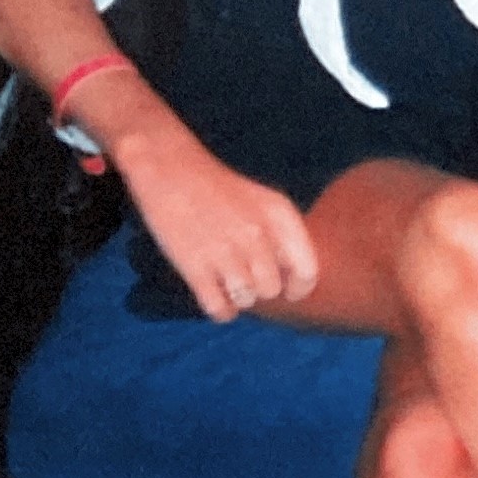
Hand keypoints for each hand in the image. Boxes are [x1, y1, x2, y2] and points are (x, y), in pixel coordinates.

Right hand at [116, 129, 317, 322]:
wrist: (169, 167)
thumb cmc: (218, 189)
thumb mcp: (262, 202)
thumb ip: (282, 238)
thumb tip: (291, 284)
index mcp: (279, 214)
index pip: (308, 271)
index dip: (298, 288)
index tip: (287, 290)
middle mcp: (257, 232)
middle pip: (272, 289)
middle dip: (259, 288)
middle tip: (242, 273)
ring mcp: (226, 250)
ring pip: (246, 300)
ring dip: (236, 296)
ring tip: (224, 277)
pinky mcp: (195, 266)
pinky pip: (221, 310)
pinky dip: (220, 310)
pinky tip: (213, 293)